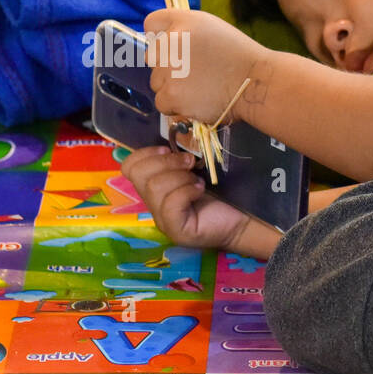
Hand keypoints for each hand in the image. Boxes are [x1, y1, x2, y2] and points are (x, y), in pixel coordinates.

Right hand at [122, 146, 251, 250]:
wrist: (243, 218)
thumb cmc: (222, 193)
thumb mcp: (196, 171)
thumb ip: (178, 160)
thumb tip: (171, 143)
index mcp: (155, 188)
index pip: (129, 167)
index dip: (145, 153)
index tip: (168, 148)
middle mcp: (154, 205)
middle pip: (139, 175)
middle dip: (166, 162)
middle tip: (190, 163)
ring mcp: (163, 220)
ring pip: (154, 188)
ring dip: (180, 177)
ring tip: (198, 180)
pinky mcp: (176, 230)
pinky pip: (170, 204)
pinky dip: (187, 191)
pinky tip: (200, 191)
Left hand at [144, 8, 265, 122]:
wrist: (257, 83)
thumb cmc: (240, 56)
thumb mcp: (212, 28)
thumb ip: (184, 29)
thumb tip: (162, 40)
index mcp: (182, 22)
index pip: (152, 24)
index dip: (162, 37)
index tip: (176, 49)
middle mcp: (170, 43)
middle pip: (152, 57)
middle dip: (168, 65)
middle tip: (195, 73)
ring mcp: (168, 71)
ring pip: (157, 82)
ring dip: (173, 87)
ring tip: (201, 88)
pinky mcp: (171, 95)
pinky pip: (162, 102)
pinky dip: (177, 106)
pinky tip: (197, 101)